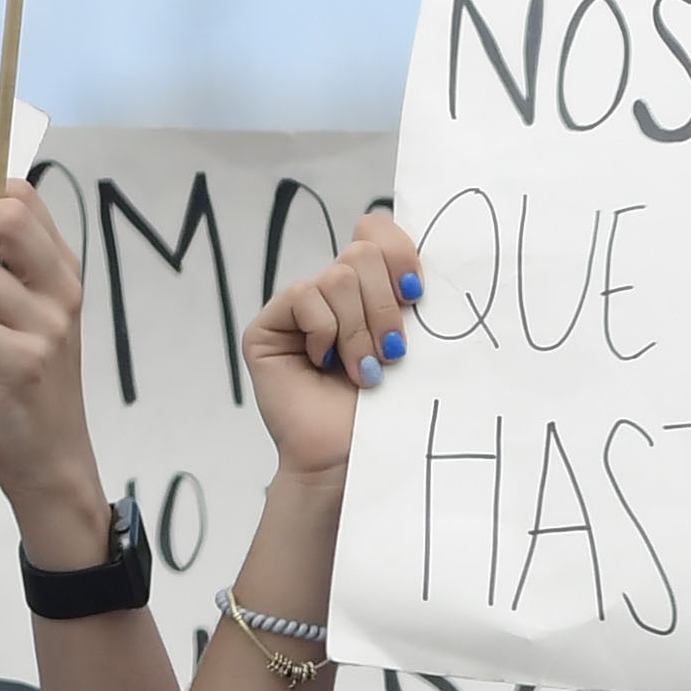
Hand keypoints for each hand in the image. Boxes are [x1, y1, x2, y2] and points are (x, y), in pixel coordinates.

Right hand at [239, 215, 424, 484]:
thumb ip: (411, 297)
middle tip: (393, 353)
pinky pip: (305, 297)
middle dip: (386, 306)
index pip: (378, 231)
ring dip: (359, 330)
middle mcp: (333, 293)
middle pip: (363, 252)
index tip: (417, 295)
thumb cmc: (392, 410)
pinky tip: (325, 364)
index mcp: (371, 289)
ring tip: (365, 372)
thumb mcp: (416, 344)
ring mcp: (300, 309)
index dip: (400, 254)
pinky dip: (326, 332)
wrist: (355, 459)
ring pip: (338, 276)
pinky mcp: (269, 328)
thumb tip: (421, 263)